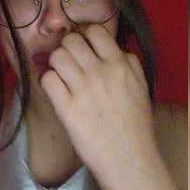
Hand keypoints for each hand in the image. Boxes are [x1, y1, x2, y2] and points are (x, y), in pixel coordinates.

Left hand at [40, 24, 154, 172]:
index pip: (95, 31)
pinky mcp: (67, 108)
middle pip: (70, 41)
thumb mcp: (141, 87)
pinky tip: (56, 92)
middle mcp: (100, 72)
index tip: (83, 48)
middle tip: (69, 63)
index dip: (85, 36)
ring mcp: (82, 89)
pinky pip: (47, 79)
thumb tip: (113, 49)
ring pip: (56, 56)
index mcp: (120, 65)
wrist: (128, 158)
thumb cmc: (135, 125)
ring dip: (55, 64)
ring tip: (61, 77)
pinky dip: (48, 82)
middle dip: (67, 49)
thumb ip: (129, 64)